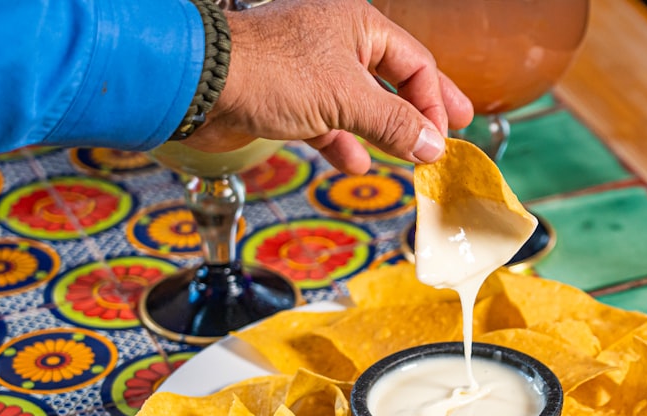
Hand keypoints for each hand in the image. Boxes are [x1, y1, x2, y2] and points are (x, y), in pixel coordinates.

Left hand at [182, 0, 473, 173]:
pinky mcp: (288, 98)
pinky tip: (354, 163)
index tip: (443, 138)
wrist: (199, 86)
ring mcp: (311, 70)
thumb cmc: (270, 72)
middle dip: (417, 114)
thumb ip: (396, 124)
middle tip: (447, 133)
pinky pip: (328, 122)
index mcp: (356, 23)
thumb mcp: (347, 98)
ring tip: (401, 158)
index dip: (434, 102)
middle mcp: (336, 41)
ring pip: (360, 104)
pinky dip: (344, 143)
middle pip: (391, 81)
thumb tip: (434, 146)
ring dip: (380, 134)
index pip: (415, 63)